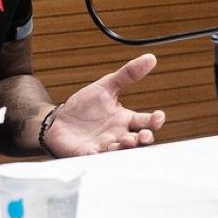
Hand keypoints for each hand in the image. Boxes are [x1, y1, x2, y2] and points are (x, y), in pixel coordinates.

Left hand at [43, 53, 165, 156]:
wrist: (58, 121)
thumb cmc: (84, 106)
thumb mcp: (106, 86)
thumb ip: (127, 75)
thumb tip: (151, 58)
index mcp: (124, 119)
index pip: (146, 122)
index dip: (155, 120)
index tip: (158, 116)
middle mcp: (118, 135)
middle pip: (138, 141)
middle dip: (144, 139)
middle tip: (143, 135)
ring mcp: (105, 146)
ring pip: (122, 152)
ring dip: (126, 148)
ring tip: (126, 140)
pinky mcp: (89, 154)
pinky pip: (99, 158)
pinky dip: (103, 157)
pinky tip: (104, 151)